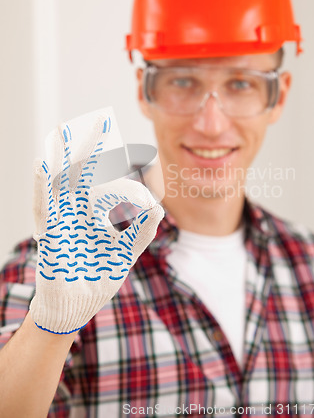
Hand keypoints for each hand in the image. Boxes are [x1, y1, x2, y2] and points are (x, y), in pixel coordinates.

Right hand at [30, 114, 163, 333]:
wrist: (75, 304)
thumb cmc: (99, 275)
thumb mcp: (126, 252)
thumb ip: (141, 230)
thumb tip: (157, 207)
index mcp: (100, 212)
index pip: (109, 181)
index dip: (116, 164)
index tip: (125, 148)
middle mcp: (81, 210)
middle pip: (85, 172)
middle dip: (91, 148)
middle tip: (99, 120)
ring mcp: (64, 217)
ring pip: (62, 180)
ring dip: (62, 156)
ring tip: (62, 131)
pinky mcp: (50, 231)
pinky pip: (43, 204)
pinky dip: (42, 184)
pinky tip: (43, 163)